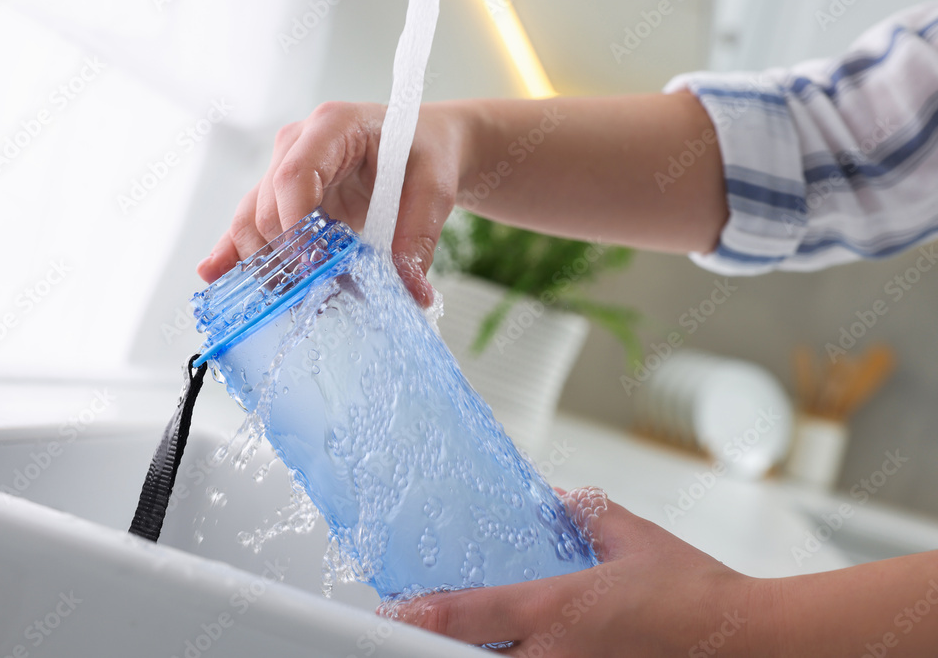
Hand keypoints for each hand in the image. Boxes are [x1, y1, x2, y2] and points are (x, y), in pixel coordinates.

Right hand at [196, 101, 469, 306]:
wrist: (424, 147)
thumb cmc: (427, 156)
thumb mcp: (435, 191)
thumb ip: (419, 239)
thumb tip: (411, 293)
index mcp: (333, 127)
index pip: (295, 175)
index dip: (296, 225)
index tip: (313, 266)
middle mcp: (298, 145)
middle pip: (268, 204)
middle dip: (283, 254)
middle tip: (312, 294)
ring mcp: (283, 172)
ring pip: (252, 220)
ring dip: (264, 263)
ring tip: (283, 301)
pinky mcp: (282, 200)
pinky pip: (251, 227)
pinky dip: (236, 254)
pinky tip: (216, 277)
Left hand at [386, 488, 766, 656]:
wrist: (746, 644)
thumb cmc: (694, 594)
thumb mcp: (632, 537)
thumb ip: (585, 513)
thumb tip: (558, 500)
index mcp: (556, 609)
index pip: (467, 614)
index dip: (419, 614)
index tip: (395, 611)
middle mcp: (553, 656)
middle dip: (440, 644)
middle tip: (422, 629)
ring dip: (479, 655)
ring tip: (467, 638)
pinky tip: (525, 646)